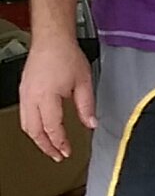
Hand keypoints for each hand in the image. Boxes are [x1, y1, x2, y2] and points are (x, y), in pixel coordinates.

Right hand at [19, 37, 97, 161]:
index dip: (60, 143)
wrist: (52, 40)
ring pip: (26, 125)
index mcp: (47, 96)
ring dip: (37, 138)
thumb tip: (91, 124)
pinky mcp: (23, 91)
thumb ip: (87, 106)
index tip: (67, 151)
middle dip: (46, 146)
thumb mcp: (84, 83)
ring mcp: (25, 94)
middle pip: (34, 131)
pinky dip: (32, 127)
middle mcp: (31, 97)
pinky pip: (24, 115)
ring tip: (50, 146)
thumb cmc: (66, 56)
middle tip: (57, 155)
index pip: (52, 128)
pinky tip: (42, 130)